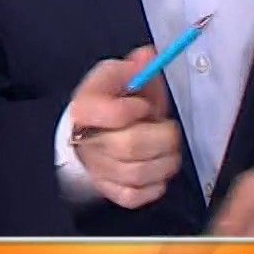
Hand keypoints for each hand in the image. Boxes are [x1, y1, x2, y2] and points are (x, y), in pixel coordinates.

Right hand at [67, 46, 183, 208]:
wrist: (85, 131)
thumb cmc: (105, 100)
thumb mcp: (115, 75)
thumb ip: (135, 67)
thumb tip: (149, 56)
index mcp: (85, 109)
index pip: (114, 114)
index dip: (138, 109)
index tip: (145, 105)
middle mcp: (87, 142)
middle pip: (131, 145)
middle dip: (162, 136)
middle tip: (168, 128)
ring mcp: (97, 169)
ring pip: (139, 173)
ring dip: (165, 161)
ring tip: (168, 148)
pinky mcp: (108, 190)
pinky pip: (136, 196)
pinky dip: (155, 185)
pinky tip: (157, 169)